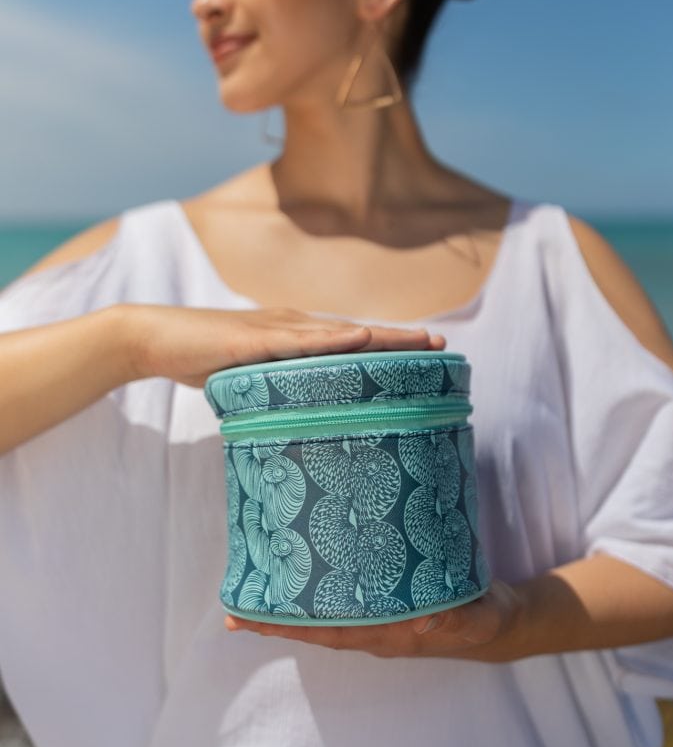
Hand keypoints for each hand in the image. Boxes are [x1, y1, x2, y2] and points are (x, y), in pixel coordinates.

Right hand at [126, 304, 445, 387]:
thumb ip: (276, 392)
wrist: (155, 340)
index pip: (350, 343)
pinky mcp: (254, 337)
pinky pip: (301, 339)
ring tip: (421, 342)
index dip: (388, 347)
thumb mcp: (249, 381)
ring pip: (340, 333)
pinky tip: (364, 338)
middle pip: (357, 334)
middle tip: (444, 344)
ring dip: (383, 337)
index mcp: (294, 339)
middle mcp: (293, 327)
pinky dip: (334, 339)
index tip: (426, 356)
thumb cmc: (202, 361)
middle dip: (401, 339)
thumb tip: (300, 419)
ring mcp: (276, 329)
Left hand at [224, 580, 526, 662]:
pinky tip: (302, 569)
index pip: (328, 632)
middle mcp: (375, 629)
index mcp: (389, 635)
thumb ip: (456, 619)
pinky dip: (316, 589)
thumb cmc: (484, 619)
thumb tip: (422, 618)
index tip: (248, 622)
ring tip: (254, 587)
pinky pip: (343, 596)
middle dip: (274, 619)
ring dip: (290, 605)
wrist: (498, 620)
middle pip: (315, 626)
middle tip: (233, 609)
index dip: (288, 626)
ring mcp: (379, 616)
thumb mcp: (478, 618)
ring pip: (325, 612)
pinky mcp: (386, 596)